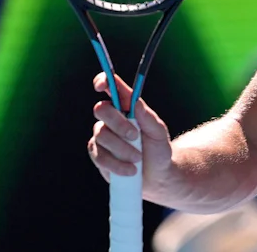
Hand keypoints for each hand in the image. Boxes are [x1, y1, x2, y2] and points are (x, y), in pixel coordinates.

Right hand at [89, 73, 172, 192]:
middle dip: (118, 123)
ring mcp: (102, 136)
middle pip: (101, 109)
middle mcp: (111, 118)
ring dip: (121, 148)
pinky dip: (116, 164)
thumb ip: (148, 118)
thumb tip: (136, 102)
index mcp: (127, 107)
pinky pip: (99, 156)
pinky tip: (130, 170)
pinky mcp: (97, 154)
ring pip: (101, 135)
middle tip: (135, 136)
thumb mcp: (159, 133)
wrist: (156, 175)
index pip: (112, 88)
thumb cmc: (158, 149)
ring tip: (138, 158)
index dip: (104, 81)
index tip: (101, 86)